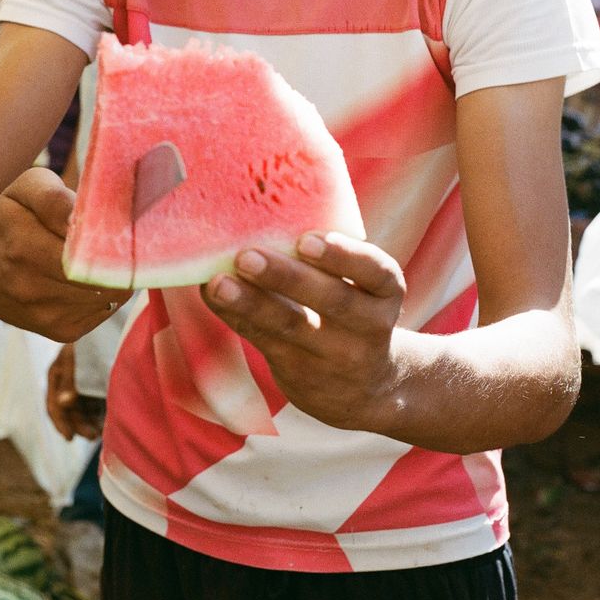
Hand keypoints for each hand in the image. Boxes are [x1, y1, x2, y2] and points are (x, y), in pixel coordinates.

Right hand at [0, 168, 131, 342]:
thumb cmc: (10, 219)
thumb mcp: (25, 191)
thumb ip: (54, 197)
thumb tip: (81, 218)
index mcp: (23, 246)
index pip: (88, 251)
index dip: (111, 240)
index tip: (114, 227)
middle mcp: (31, 287)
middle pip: (105, 277)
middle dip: (119, 259)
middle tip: (116, 242)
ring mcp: (45, 315)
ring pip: (111, 295)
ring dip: (114, 276)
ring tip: (98, 259)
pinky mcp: (59, 332)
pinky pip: (105, 311)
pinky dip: (106, 295)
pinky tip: (87, 280)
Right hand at [46, 342, 105, 440]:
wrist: (110, 324)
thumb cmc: (91, 340)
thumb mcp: (77, 359)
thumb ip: (70, 380)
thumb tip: (63, 402)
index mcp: (57, 373)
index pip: (53, 405)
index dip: (60, 423)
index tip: (70, 438)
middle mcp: (66, 380)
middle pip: (69, 410)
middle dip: (79, 425)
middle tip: (93, 436)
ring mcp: (80, 382)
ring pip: (81, 410)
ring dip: (89, 423)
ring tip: (100, 433)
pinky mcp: (94, 383)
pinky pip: (93, 404)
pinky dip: (98, 415)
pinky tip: (106, 423)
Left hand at [203, 231, 405, 429]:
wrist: (366, 387)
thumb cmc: (352, 311)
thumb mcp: (360, 287)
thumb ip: (327, 259)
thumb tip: (260, 212)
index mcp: (385, 292)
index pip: (375, 272)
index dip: (344, 256)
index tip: (307, 239)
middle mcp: (369, 326)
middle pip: (332, 301)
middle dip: (287, 277)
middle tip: (247, 256)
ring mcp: (335, 355)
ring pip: (291, 327)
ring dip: (252, 303)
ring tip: (220, 283)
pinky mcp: (301, 374)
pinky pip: (264, 341)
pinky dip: (236, 316)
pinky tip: (213, 295)